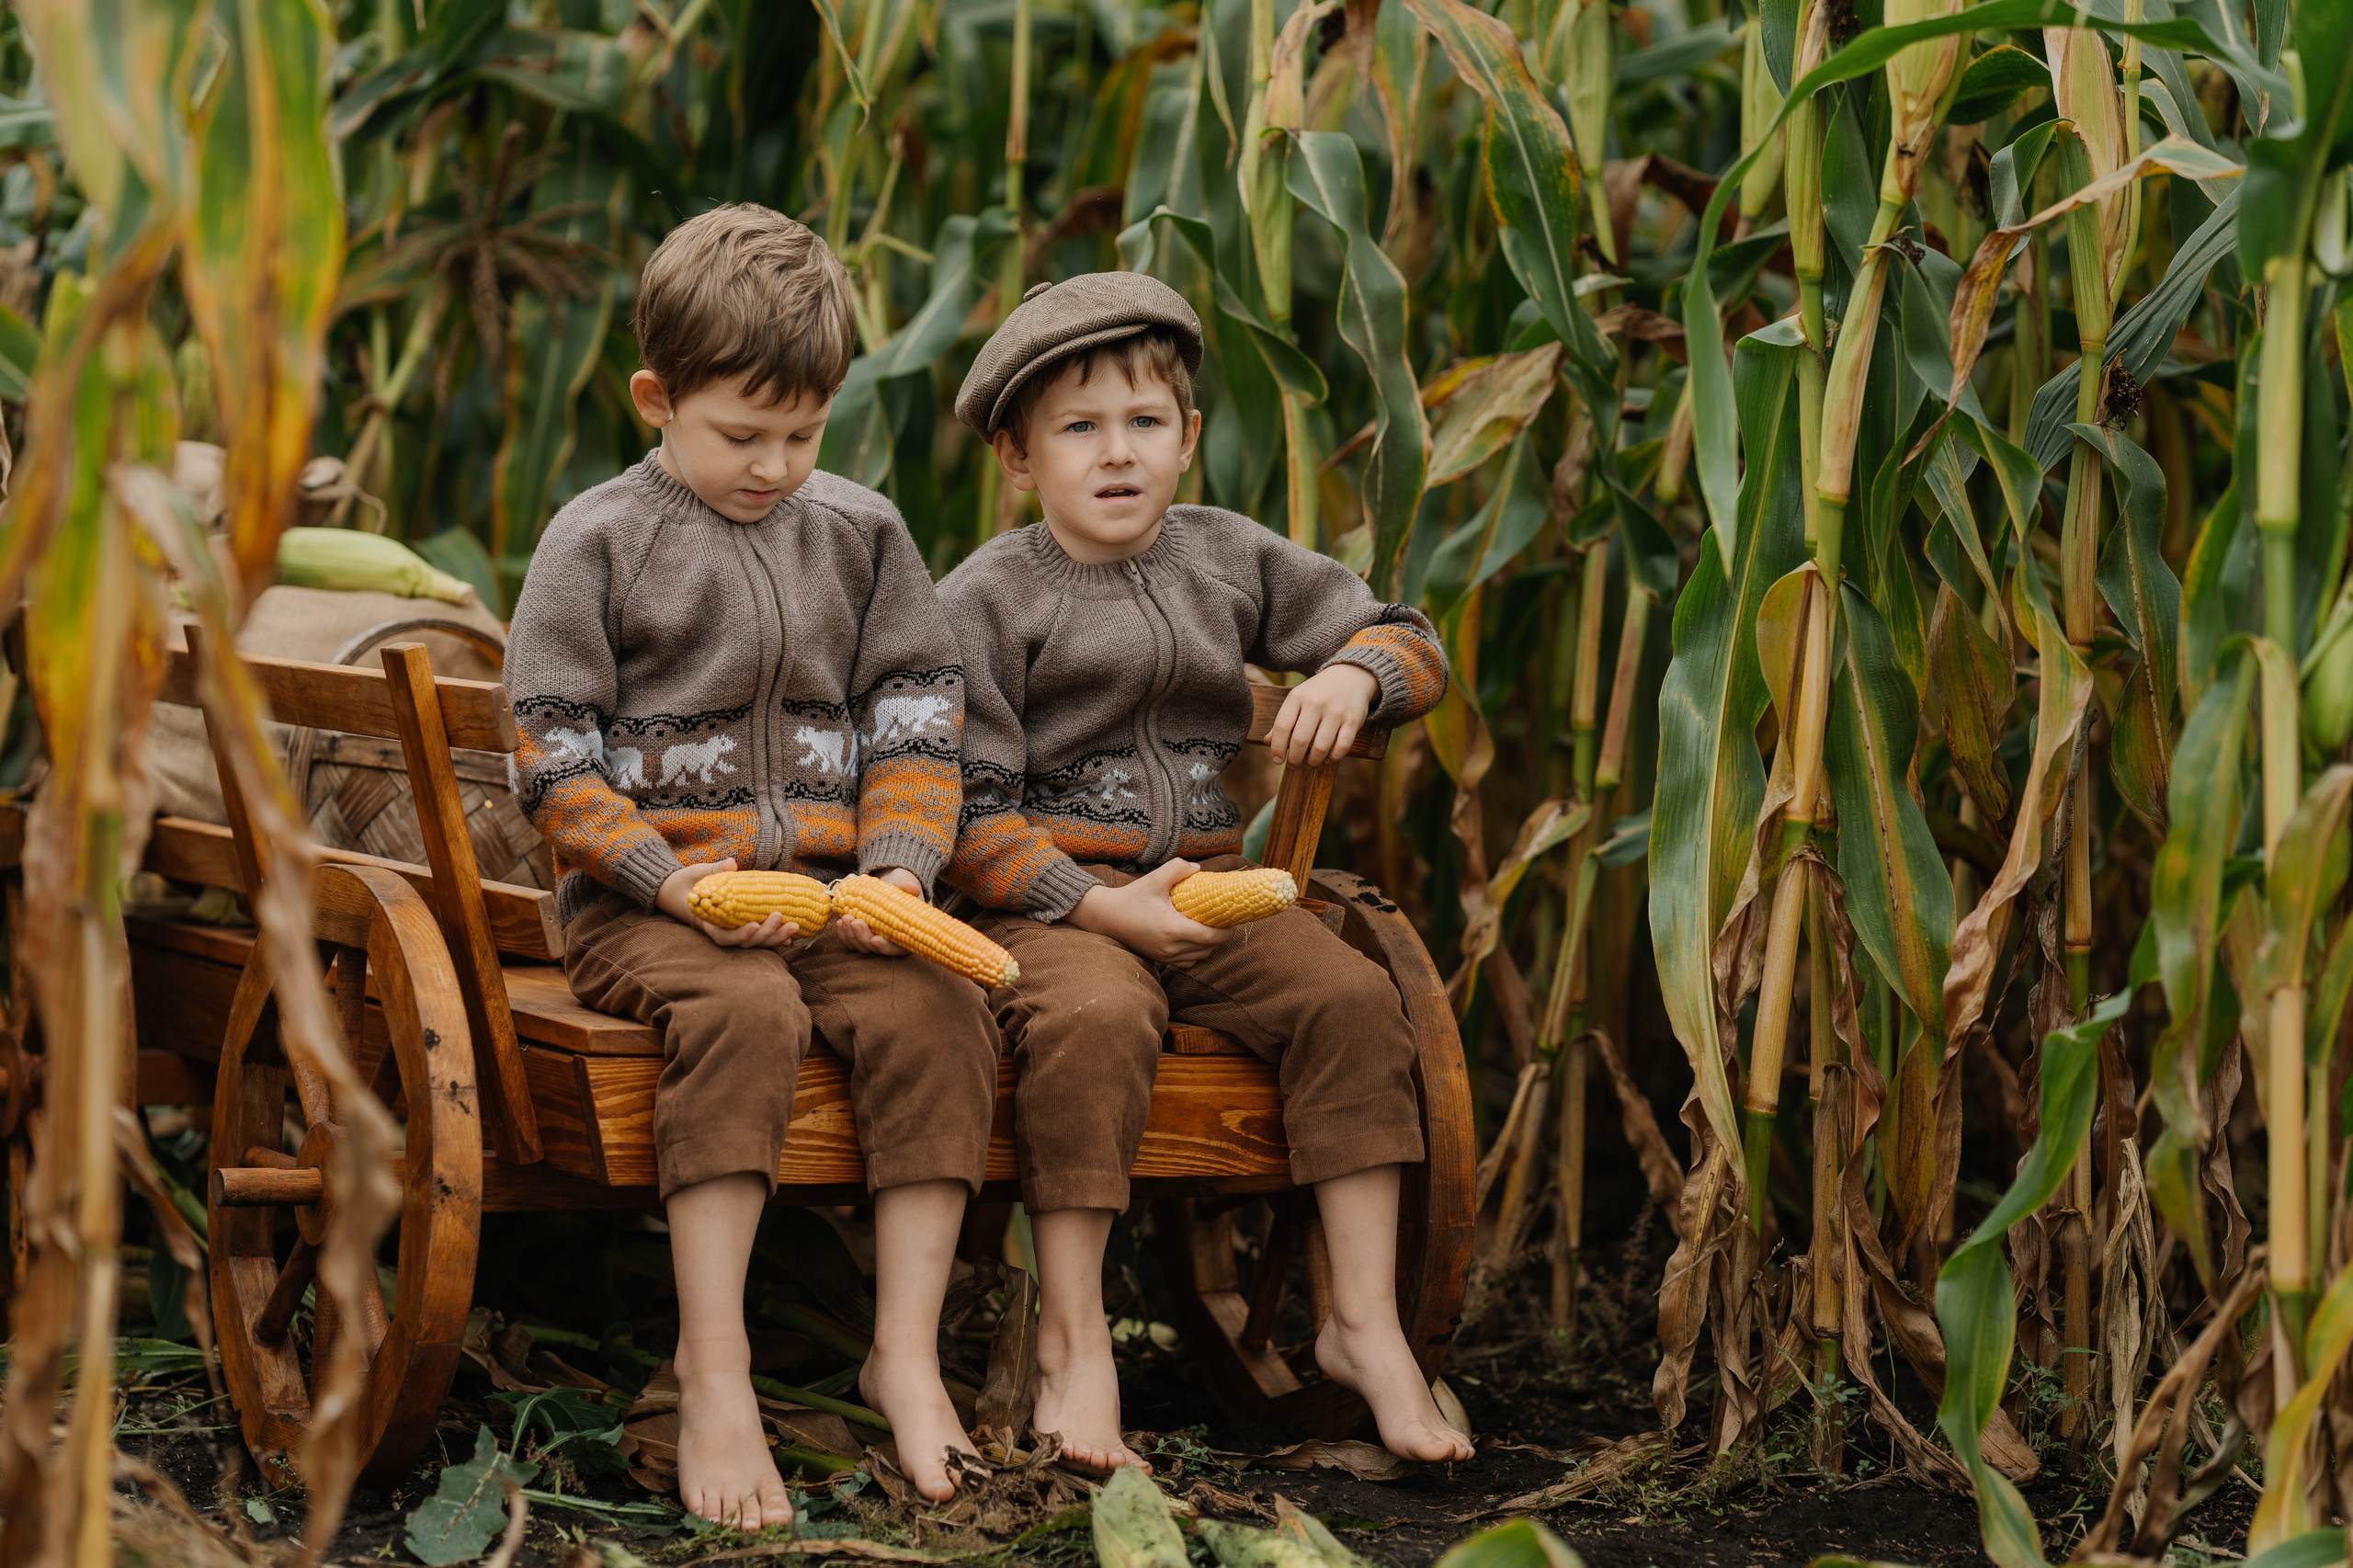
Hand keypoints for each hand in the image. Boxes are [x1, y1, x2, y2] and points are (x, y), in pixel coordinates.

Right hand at [658, 859, 800, 948]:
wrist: (677, 890)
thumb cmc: (685, 882)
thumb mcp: (695, 873)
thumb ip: (713, 870)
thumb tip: (732, 863)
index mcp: (707, 922)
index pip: (723, 937)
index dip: (740, 935)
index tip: (755, 925)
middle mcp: (721, 931)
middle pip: (745, 943)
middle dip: (766, 934)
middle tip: (781, 917)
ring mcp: (732, 931)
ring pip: (754, 942)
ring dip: (775, 937)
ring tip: (795, 926)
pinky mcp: (741, 927)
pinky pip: (758, 936)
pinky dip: (774, 937)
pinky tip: (791, 935)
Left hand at [835, 866, 924, 954]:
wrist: (885, 881)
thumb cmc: (900, 884)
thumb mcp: (905, 881)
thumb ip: (908, 884)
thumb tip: (913, 888)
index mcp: (905, 932)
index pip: (896, 948)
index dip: (885, 947)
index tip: (875, 940)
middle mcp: (888, 939)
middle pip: (874, 948)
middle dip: (863, 938)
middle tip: (855, 922)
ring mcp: (872, 937)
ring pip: (860, 945)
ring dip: (851, 935)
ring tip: (845, 918)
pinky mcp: (859, 933)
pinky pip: (849, 940)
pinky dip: (843, 934)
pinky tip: (840, 922)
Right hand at [1066, 859, 1225, 964]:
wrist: (1107, 916)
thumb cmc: (1132, 897)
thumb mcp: (1155, 878)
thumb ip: (1179, 868)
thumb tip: (1199, 869)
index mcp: (1173, 928)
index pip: (1210, 937)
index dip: (1227, 932)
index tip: (1233, 922)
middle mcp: (1170, 947)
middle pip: (1208, 948)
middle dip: (1219, 937)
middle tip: (1223, 921)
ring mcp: (1165, 956)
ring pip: (1198, 958)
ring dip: (1208, 946)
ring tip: (1209, 929)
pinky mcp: (1160, 959)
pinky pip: (1186, 963)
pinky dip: (1195, 954)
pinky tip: (1194, 940)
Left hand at [1266, 664, 1378, 765]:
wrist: (1350, 675)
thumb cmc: (1318, 693)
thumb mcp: (1297, 700)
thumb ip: (1283, 720)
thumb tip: (1268, 742)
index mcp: (1297, 697)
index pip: (1282, 726)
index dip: (1277, 748)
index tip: (1277, 760)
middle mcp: (1316, 703)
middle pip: (1300, 740)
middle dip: (1294, 759)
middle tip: (1294, 765)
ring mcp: (1336, 711)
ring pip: (1321, 747)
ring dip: (1313, 762)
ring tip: (1310, 764)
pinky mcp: (1353, 720)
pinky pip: (1342, 747)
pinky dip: (1333, 758)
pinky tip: (1327, 759)